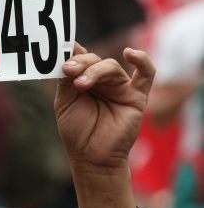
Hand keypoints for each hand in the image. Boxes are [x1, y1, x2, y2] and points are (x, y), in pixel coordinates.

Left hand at [55, 44, 154, 169]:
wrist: (91, 158)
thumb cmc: (77, 132)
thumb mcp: (64, 102)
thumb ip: (66, 80)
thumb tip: (66, 55)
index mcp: (84, 79)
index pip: (80, 57)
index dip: (72, 51)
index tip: (61, 49)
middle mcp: (102, 81)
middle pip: (94, 60)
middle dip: (81, 63)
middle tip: (69, 71)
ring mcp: (120, 87)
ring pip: (111, 66)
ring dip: (95, 70)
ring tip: (81, 84)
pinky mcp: (137, 97)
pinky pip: (146, 74)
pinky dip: (141, 60)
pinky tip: (130, 53)